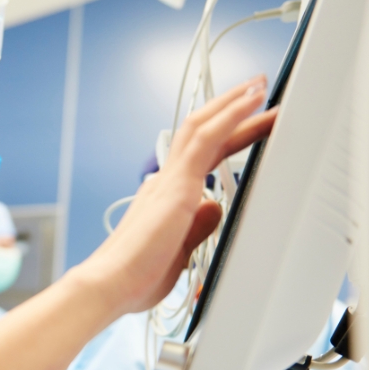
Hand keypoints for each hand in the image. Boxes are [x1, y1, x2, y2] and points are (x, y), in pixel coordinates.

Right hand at [79, 76, 276, 315]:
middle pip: (202, 133)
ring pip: (203, 126)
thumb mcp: (180, 252)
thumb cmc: (135, 277)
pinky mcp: (178, 185)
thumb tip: (214, 208)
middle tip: (257, 91)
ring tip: (258, 86)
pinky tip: (251, 101)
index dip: (227, 137)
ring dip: (233, 104)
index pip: (202, 156)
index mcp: (165, 198)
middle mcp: (165, 182)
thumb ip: (198, 228)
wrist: (110, 283)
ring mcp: (170, 181)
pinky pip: (207, 138)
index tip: (247, 126)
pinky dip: (231, 116)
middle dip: (231, 112)